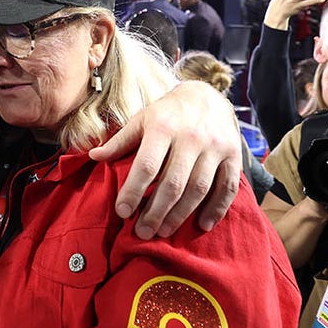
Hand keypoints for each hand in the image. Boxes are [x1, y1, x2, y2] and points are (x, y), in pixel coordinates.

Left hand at [89, 80, 241, 237]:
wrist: (207, 95)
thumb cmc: (167, 113)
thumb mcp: (141, 119)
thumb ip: (120, 141)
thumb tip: (93, 156)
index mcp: (163, 127)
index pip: (147, 165)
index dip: (133, 191)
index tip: (123, 212)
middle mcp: (191, 138)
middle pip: (174, 183)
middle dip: (157, 211)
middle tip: (143, 232)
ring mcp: (215, 147)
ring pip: (199, 188)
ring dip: (181, 214)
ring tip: (164, 231)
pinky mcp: (233, 155)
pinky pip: (227, 187)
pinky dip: (217, 208)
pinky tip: (202, 225)